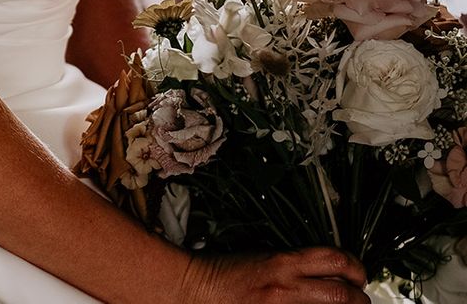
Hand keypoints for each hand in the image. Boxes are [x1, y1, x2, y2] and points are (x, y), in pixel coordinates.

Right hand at [179, 246, 369, 303]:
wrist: (197, 289)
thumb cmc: (226, 272)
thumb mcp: (263, 256)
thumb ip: (294, 264)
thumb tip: (325, 273)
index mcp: (283, 261)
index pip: (335, 260)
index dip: (355, 267)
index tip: (358, 273)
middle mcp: (287, 287)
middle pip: (344, 295)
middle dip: (359, 299)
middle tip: (359, 298)